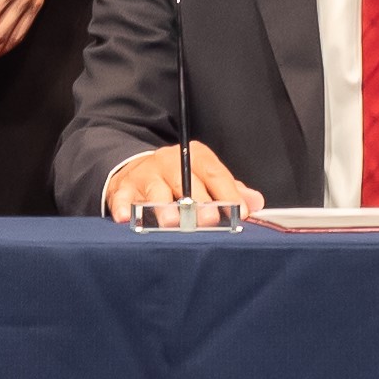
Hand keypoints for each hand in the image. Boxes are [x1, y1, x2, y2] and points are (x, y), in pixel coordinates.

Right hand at [96, 137, 261, 214]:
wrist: (136, 169)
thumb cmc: (177, 179)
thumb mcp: (204, 178)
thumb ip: (229, 190)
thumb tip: (255, 202)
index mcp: (193, 156)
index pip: (214, 173)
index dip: (228, 193)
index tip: (239, 213)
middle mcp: (169, 161)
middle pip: (186, 183)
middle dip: (198, 204)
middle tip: (209, 221)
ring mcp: (145, 174)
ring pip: (155, 191)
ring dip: (164, 208)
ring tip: (171, 222)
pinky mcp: (123, 188)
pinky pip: (122, 197)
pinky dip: (124, 207)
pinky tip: (125, 218)